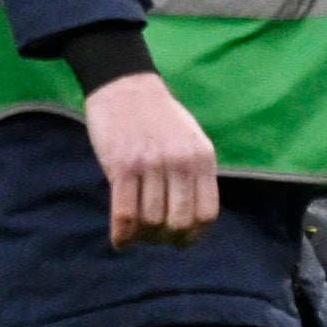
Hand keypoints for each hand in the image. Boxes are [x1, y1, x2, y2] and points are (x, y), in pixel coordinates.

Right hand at [85, 69, 218, 249]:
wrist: (125, 85)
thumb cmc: (159, 116)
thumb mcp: (191, 139)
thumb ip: (196, 173)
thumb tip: (195, 216)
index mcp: (202, 157)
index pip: (207, 213)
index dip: (194, 235)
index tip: (181, 240)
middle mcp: (180, 162)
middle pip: (179, 221)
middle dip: (167, 239)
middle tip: (155, 239)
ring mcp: (151, 164)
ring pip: (151, 220)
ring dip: (143, 237)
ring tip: (137, 236)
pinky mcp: (121, 165)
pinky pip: (124, 213)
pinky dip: (122, 234)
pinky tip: (120, 241)